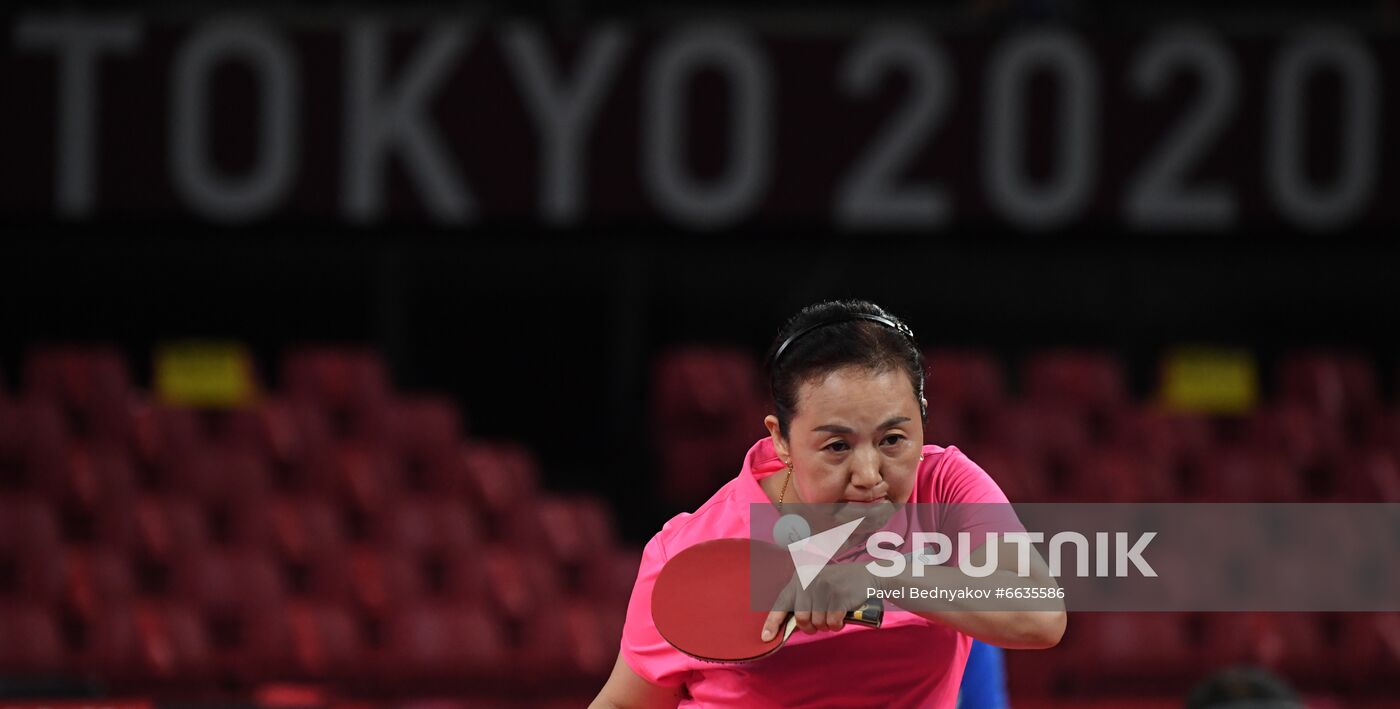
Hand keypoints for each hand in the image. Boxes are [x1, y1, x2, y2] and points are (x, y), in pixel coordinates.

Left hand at [760, 561, 874, 640]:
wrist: (866, 575)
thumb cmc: (838, 584)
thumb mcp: (815, 583)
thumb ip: (802, 599)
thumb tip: (789, 624)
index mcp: (800, 579)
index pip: (782, 603)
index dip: (772, 622)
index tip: (765, 637)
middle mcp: (809, 581)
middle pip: (801, 618)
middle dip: (810, 627)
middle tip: (818, 625)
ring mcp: (824, 588)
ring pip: (817, 622)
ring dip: (826, 626)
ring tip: (832, 618)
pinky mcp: (839, 596)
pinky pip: (832, 623)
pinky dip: (836, 626)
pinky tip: (841, 619)